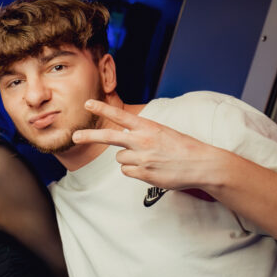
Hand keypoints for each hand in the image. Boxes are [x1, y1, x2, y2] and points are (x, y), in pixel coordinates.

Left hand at [71, 100, 225, 190]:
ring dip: (129, 159)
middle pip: (108, 137)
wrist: (201, 165)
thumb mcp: (163, 133)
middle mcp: (142, 141)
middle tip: (74, 136)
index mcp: (148, 127)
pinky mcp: (144, 174)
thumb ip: (142, 135)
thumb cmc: (183, 147)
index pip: (121, 116)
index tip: (88, 103)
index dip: (103, 108)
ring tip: (149, 159)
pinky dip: (135, 171)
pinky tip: (151, 169)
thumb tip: (123, 144)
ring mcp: (142, 158)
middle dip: (89, 136)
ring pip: (120, 158)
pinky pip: (127, 172)